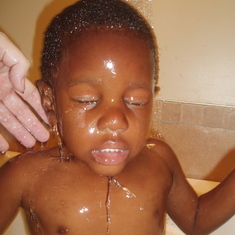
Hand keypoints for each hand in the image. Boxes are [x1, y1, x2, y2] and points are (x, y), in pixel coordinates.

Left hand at [0, 32, 48, 150]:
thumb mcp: (3, 46)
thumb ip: (19, 64)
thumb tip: (22, 86)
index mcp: (9, 77)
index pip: (30, 96)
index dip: (40, 107)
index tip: (50, 119)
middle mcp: (1, 91)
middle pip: (21, 112)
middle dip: (33, 125)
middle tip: (44, 138)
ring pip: (6, 121)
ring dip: (19, 133)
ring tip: (31, 144)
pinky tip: (3, 146)